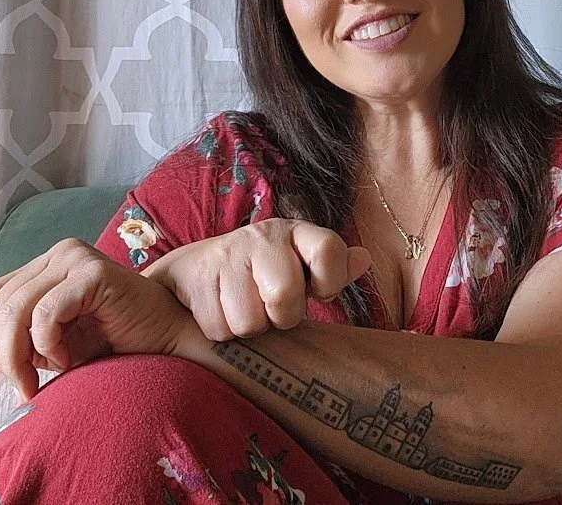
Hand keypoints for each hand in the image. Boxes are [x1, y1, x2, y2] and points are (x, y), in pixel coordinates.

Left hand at [0, 238, 197, 400]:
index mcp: (46, 265)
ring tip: (41, 380)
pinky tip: (68, 359)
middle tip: (22, 388)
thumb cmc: (113, 343)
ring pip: (15, 310)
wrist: (166, 342)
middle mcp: (59, 253)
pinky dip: (48, 346)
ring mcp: (77, 258)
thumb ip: (8, 345)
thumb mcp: (50, 347)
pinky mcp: (94, 272)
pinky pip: (46, 313)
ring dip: (20, 357)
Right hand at [142, 218, 370, 341]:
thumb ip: (334, 267)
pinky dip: (222, 330)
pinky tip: (221, 309)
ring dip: (250, 326)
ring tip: (246, 307)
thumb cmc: (265, 273)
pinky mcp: (198, 276)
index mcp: (296, 232)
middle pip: (286, 295)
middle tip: (274, 307)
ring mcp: (228, 254)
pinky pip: (220, 328)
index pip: (329, 251)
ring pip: (250, 321)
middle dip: (282, 316)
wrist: (198, 269)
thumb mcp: (302, 265)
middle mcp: (263, 237)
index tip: (320, 292)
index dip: (330, 282)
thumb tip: (363, 260)